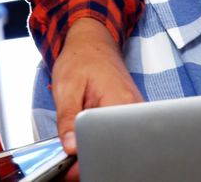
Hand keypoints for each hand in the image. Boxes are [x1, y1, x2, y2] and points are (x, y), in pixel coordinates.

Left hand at [51, 18, 141, 156]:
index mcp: (120, 101)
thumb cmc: (81, 59)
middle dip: (91, 152)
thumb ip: (67, 119)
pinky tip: (88, 128)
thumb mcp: (66, 88)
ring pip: (116, 141)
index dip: (88, 155)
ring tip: (79, 131)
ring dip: (96, 143)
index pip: (110, 142)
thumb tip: (71, 147)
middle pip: (116, 144)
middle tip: (70, 145)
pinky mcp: (130, 114)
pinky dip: (100, 136)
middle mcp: (134, 108)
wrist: (93, 43)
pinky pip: (117, 133)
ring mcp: (135, 112)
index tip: (71, 157)